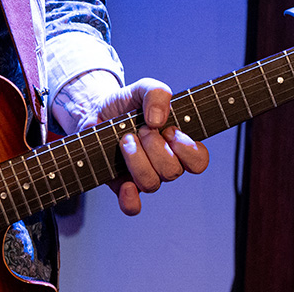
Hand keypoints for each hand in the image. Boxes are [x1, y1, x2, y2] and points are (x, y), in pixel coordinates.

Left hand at [76, 77, 209, 215]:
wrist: (94, 110)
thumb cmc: (125, 102)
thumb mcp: (143, 87)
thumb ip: (157, 93)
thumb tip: (158, 120)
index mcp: (176, 143)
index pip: (199, 161)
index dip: (187, 149)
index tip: (170, 130)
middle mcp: (163, 163)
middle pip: (172, 172)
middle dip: (155, 147)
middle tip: (141, 129)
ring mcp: (142, 175)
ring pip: (151, 183)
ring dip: (137, 160)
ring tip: (125, 139)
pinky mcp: (121, 184)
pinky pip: (132, 206)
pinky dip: (131, 199)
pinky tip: (125, 184)